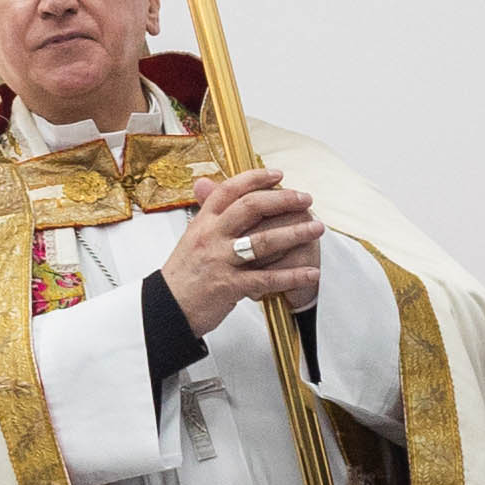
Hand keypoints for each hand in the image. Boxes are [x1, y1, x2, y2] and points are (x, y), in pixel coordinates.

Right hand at [154, 170, 322, 334]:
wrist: (167, 310)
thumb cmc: (182, 275)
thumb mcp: (191, 236)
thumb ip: (205, 211)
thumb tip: (205, 182)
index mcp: (203, 222)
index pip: (229, 190)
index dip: (255, 178)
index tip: (278, 175)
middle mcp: (211, 237)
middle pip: (250, 208)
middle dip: (283, 200)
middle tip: (305, 199)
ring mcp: (220, 261)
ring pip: (263, 241)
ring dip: (295, 233)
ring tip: (316, 228)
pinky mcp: (229, 286)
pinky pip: (267, 279)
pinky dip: (292, 276)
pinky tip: (311, 272)